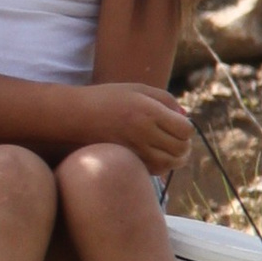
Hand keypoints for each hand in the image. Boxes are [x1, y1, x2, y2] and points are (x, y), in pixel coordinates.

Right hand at [79, 82, 194, 175]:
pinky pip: (155, 171)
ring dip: (176, 157)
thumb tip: (186, 116)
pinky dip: (161, 165)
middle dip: (184, 144)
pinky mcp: (126, 161)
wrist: (76, 115)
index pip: (184, 129)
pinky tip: (155, 155)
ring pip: (170, 163)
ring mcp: (134, 150)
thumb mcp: (138, 89)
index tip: (179, 124)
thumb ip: (166, 100)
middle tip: (177, 138)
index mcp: (148, 111)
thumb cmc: (108, 98)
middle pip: (181, 148)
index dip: (186, 128)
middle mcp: (142, 132)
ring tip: (170, 149)